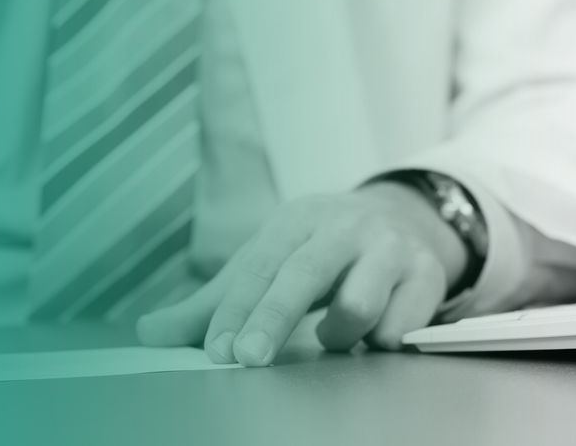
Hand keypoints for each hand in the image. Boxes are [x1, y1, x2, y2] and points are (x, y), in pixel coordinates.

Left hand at [137, 182, 467, 364]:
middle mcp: (341, 228)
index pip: (258, 266)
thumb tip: (149, 333)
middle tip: (246, 358)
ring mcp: (388, 249)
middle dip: (272, 318)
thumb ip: (212, 303)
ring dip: (338, 332)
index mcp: (295, 221)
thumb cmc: (319, 249)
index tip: (216, 350)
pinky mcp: (426, 275)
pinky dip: (384, 338)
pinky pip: (404, 321)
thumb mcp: (267, 262)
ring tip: (329, 339)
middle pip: (303, 273)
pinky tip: (378, 337)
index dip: (234, 309)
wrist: (404, 218)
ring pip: (360, 299)